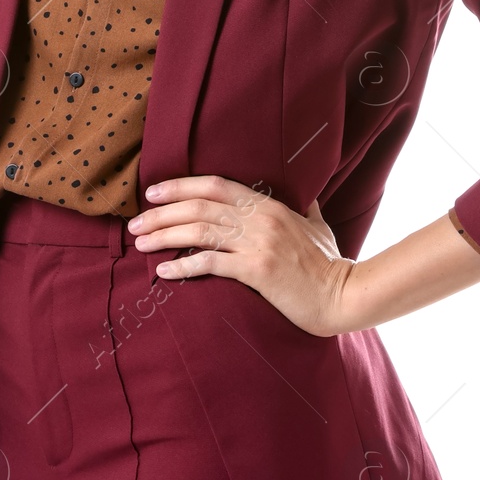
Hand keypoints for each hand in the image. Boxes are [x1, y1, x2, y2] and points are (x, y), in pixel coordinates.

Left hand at [127, 175, 359, 337]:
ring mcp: (258, 244)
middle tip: (135, 223)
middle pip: (199, 206)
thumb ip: (303, 207)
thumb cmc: (329, 262)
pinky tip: (164, 272)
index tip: (153, 192)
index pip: (215, 185)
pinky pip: (211, 264)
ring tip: (141, 244)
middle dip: (161, 213)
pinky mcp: (257, 271)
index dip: (181, 185)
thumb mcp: (317, 225)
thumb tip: (303, 196)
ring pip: (199, 231)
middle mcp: (260, 219)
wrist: (343, 294)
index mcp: (268, 204)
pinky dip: (183, 266)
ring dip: (164, 236)